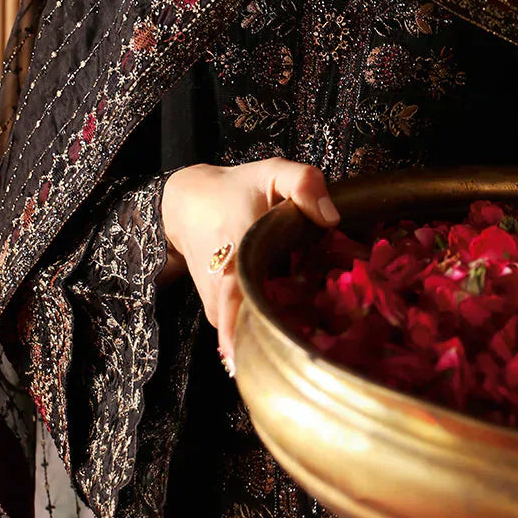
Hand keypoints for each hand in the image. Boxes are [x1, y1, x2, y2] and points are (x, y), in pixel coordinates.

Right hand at [160, 159, 338, 372]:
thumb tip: (331, 218)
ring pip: (250, 335)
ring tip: (310, 331)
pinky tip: (287, 323)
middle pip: (258, 330)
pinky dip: (264, 329)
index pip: (256, 301)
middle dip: (287, 339)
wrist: (187, 205)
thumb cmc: (237, 188)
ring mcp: (218, 306)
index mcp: (240, 250)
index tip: (302, 342)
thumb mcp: (272, 172)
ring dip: (277, 334)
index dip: (278, 325)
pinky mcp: (217, 314)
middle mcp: (226, 286)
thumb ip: (304, 183)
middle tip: (319, 345)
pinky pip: (244, 331)